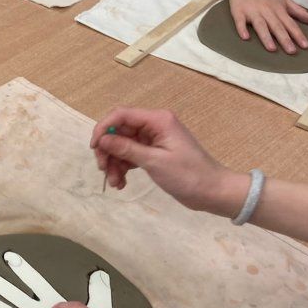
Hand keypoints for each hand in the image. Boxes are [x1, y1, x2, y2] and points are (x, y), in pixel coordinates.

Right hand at [91, 107, 243, 214]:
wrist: (213, 192)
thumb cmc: (188, 175)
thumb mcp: (155, 162)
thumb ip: (127, 148)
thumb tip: (102, 139)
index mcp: (158, 120)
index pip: (121, 115)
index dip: (104, 128)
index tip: (94, 148)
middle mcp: (154, 125)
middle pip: (119, 131)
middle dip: (108, 150)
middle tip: (103, 169)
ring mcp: (154, 139)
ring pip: (122, 145)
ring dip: (114, 162)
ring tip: (115, 182)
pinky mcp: (154, 153)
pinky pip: (131, 155)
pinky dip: (123, 167)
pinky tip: (121, 183)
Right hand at [214, 0, 307, 52]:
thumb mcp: (284, 0)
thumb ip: (298, 11)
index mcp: (279, 9)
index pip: (290, 24)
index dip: (298, 35)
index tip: (305, 46)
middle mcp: (267, 11)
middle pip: (277, 26)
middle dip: (285, 39)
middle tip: (292, 51)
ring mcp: (252, 11)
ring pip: (260, 25)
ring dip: (266, 36)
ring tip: (272, 48)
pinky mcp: (239, 12)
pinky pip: (240, 21)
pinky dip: (242, 29)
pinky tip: (245, 37)